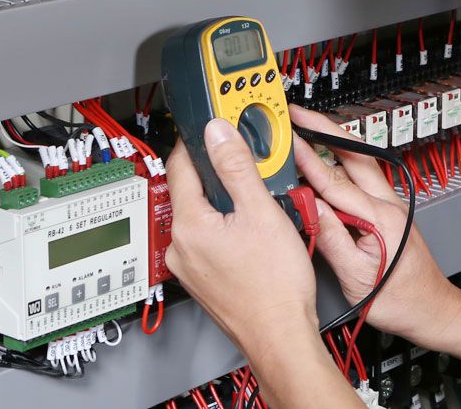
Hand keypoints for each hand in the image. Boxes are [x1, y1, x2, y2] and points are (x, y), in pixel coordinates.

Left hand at [165, 118, 318, 356]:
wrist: (280, 335)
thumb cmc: (274, 286)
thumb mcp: (262, 212)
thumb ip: (237, 167)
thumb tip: (218, 133)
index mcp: (188, 225)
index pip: (180, 165)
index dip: (198, 140)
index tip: (213, 126)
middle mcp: (179, 246)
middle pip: (192, 190)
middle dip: (219, 173)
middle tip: (248, 162)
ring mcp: (189, 265)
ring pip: (202, 216)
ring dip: (226, 202)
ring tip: (259, 201)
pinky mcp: (202, 278)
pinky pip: (209, 239)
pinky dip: (227, 227)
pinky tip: (254, 232)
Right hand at [290, 106, 460, 347]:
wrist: (431, 309)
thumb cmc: (399, 300)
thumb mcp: (356, 278)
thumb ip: (332, 239)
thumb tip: (309, 208)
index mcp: (380, 219)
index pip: (335, 181)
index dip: (308, 158)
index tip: (287, 138)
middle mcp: (389, 204)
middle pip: (354, 155)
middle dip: (325, 129)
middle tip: (297, 114)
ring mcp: (392, 204)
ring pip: (361, 162)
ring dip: (335, 141)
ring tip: (307, 126)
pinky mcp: (391, 210)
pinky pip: (364, 176)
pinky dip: (343, 161)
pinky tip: (327, 159)